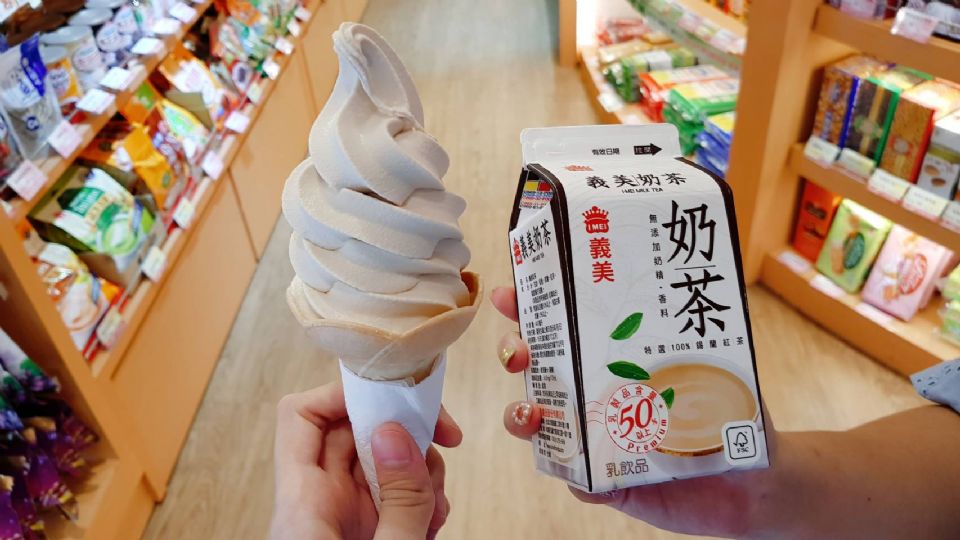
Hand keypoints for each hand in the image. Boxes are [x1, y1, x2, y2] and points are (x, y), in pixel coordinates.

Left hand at [270, 382, 461, 539]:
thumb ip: (400, 500)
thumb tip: (398, 433)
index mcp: (302, 506)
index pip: (301, 415)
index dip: (345, 392)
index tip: (396, 395)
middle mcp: (316, 504)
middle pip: (352, 433)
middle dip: (403, 432)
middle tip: (443, 439)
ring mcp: (340, 517)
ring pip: (378, 462)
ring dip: (418, 470)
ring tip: (438, 502)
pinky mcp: (360, 531)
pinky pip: (388, 495)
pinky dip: (418, 499)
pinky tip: (434, 520)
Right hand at [491, 286, 783, 537]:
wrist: (754, 482)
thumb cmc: (729, 414)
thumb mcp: (714, 362)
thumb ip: (694, 334)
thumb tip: (685, 288)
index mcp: (613, 358)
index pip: (565, 326)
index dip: (532, 308)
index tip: (508, 294)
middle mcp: (596, 394)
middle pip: (538, 369)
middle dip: (516, 353)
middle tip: (520, 350)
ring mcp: (597, 438)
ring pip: (540, 424)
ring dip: (522, 415)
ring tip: (533, 413)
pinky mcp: (607, 483)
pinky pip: (576, 479)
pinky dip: (570, 472)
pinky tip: (576, 464)